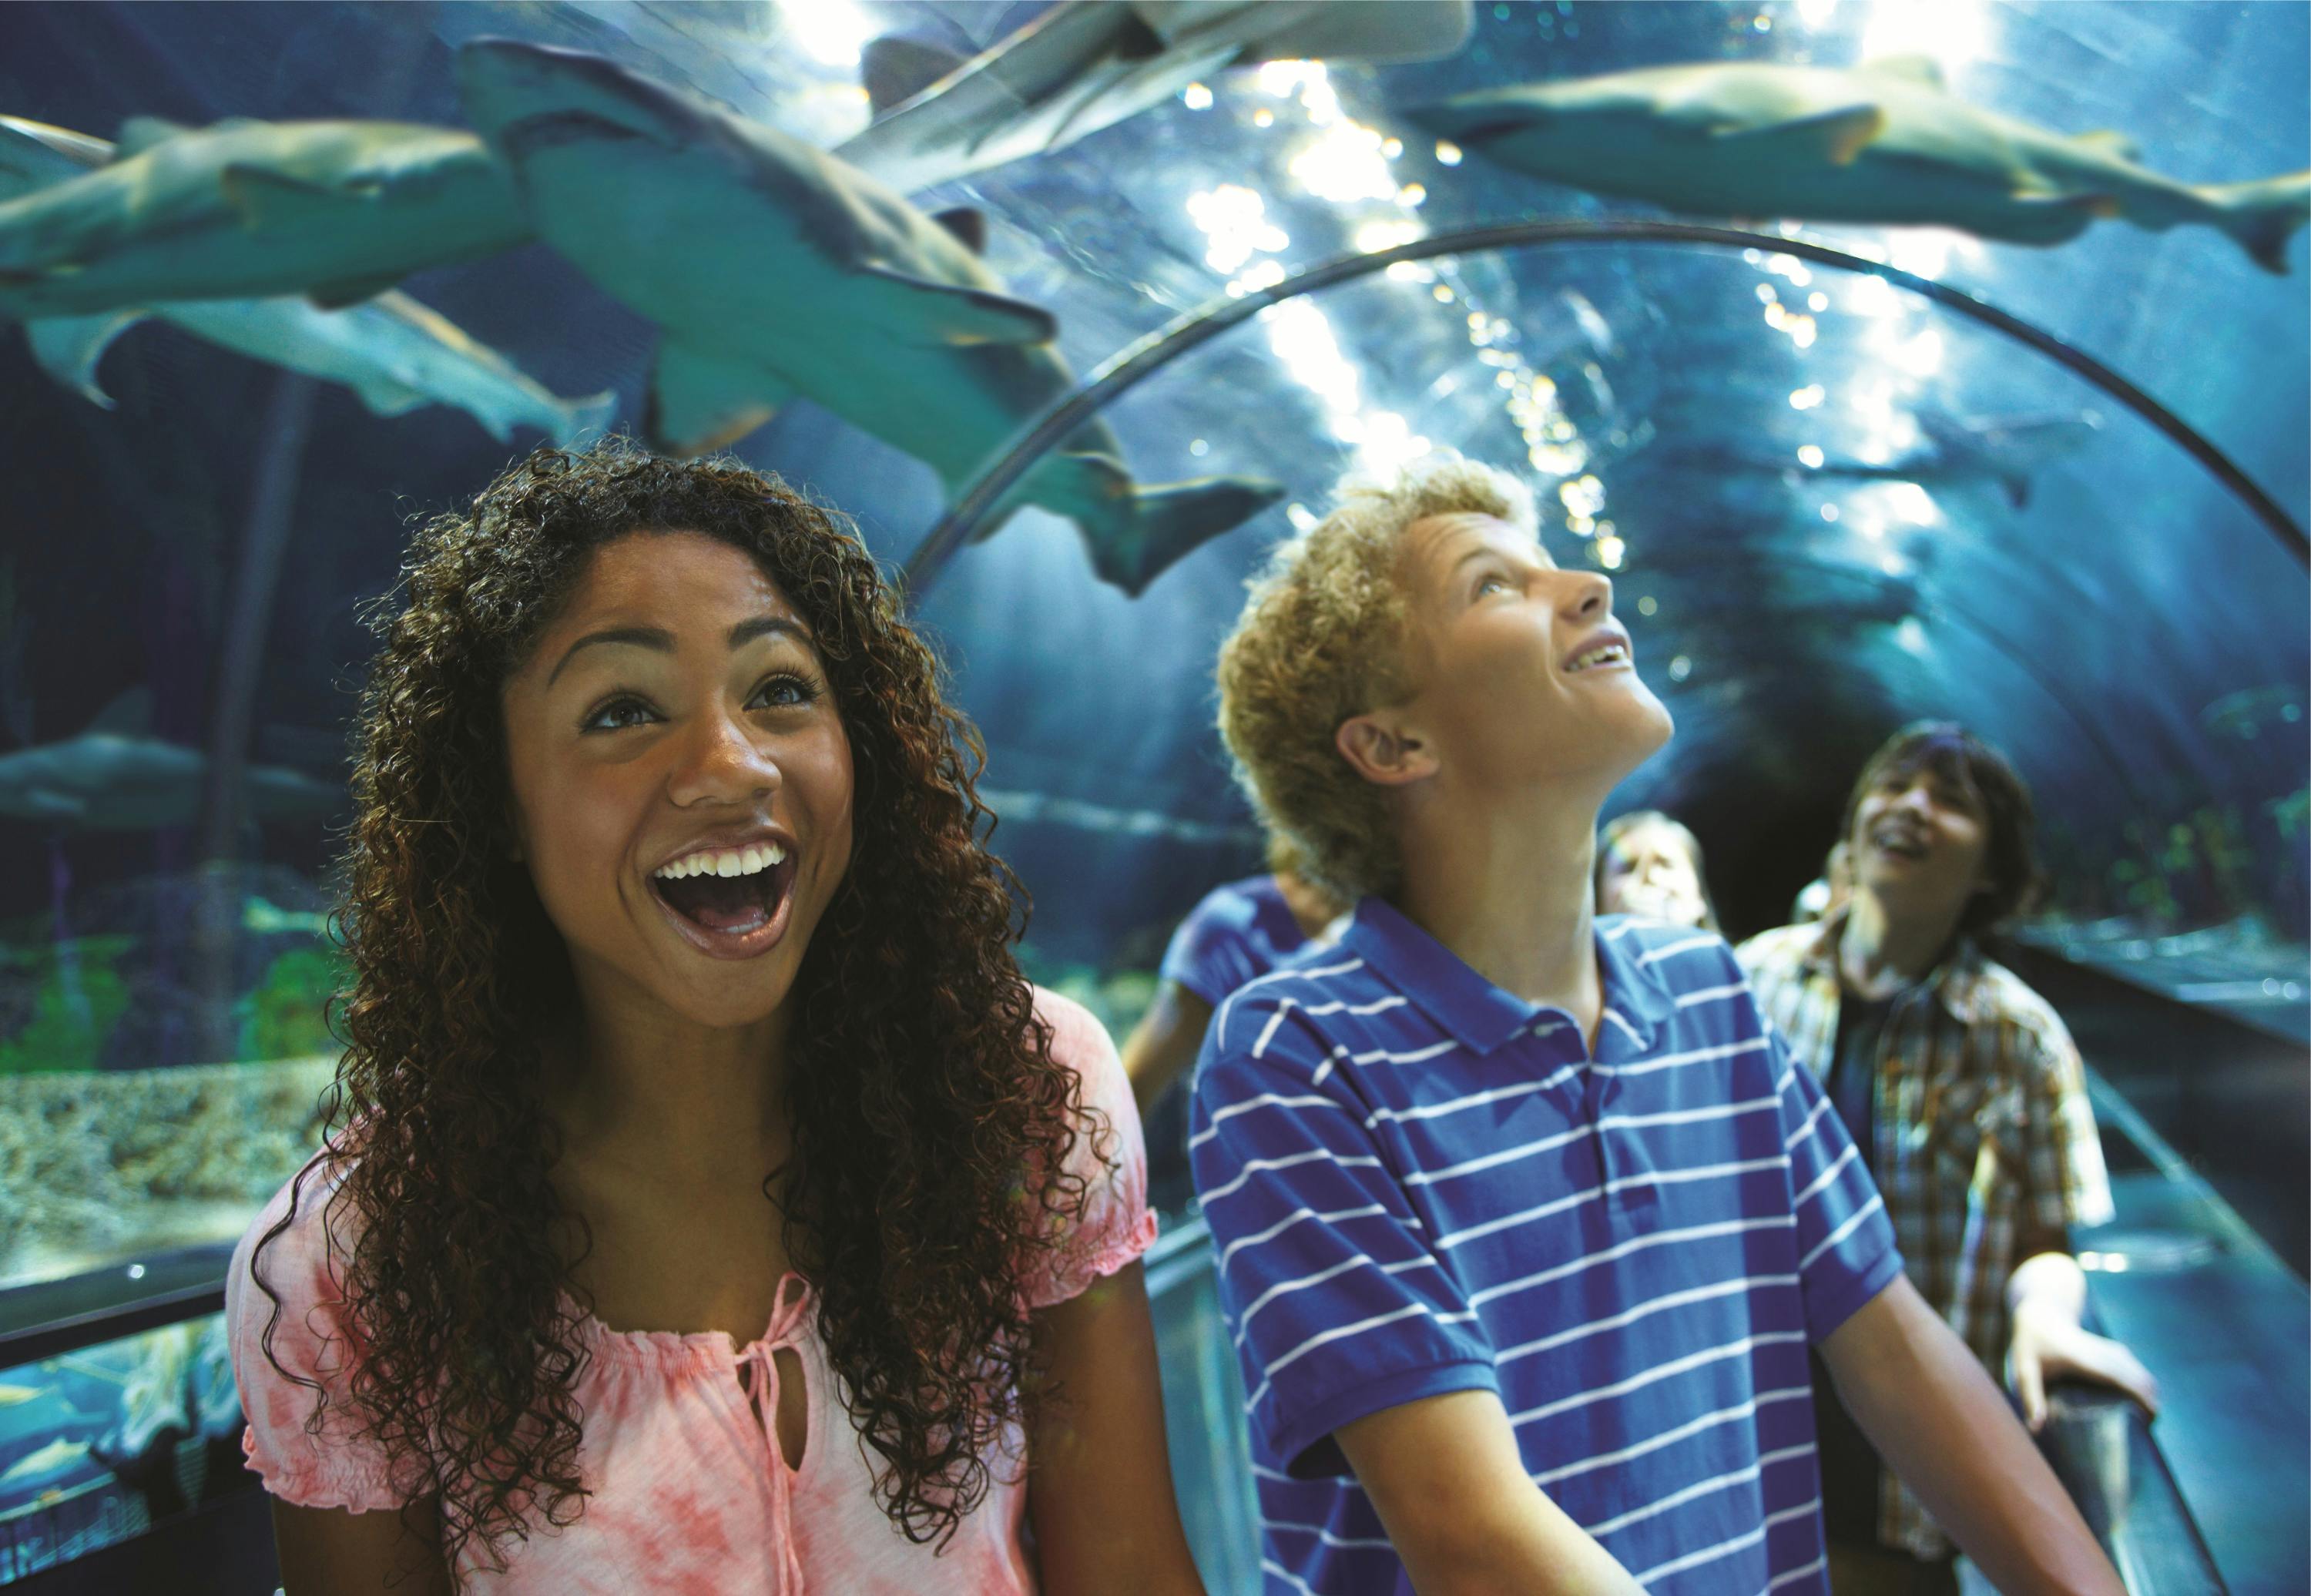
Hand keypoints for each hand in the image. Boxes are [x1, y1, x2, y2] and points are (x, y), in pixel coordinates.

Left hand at [2007, 1304, 2161, 1431]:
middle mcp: (2102, 1353)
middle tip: (2149, 1429)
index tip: (2151, 1416)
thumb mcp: (2024, 1370)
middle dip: (2149, 1401)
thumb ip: (2031, 1397)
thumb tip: (2036, 1428)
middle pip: (2137, 1377)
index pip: (2119, 1376)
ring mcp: (2110, 1350)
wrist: (2041, 1315)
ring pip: (2140, 1373)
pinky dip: (2145, 1385)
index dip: (2139, 1394)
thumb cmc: (2031, 1346)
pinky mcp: (2114, 1351)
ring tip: (2150, 1422)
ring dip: (2150, 1394)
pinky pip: (2136, 1370)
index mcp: (2084, 1359)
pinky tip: (2147, 1402)